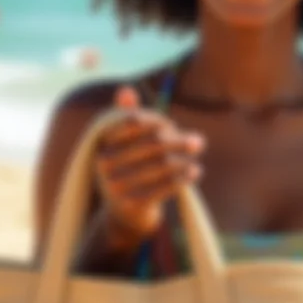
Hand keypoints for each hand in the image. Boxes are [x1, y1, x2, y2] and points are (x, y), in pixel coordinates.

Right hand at [94, 86, 204, 244]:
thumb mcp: (126, 142)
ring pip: (160, 166)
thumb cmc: (130, 168)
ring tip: (197, 159)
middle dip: (178, 142)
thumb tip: (126, 89)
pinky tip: (195, 172)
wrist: (125, 213)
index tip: (171, 125)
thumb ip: (128, 115)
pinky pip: (162, 187)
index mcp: (103, 143)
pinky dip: (182, 178)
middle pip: (151, 144)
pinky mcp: (130, 204)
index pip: (133, 122)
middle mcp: (105, 164)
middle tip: (199, 142)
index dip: (155, 121)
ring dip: (183, 161)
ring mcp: (116, 185)